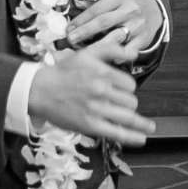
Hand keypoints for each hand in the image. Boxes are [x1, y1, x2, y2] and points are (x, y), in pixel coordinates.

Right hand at [28, 48, 152, 144]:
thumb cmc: (63, 72)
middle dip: (129, 103)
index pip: (130, 84)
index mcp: (103, 73)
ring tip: (148, 127)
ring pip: (128, 117)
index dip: (128, 88)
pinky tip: (142, 138)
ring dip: (139, 122)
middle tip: (122, 105)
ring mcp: (96, 109)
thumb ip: (112, 50)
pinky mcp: (90, 125)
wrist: (39, 90)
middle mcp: (101, 91)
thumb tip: (134, 54)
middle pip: (131, 101)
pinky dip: (132, 137)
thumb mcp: (87, 53)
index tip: (122, 91)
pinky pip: (117, 133)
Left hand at [68, 0, 159, 61]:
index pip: (97, 8)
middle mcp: (130, 9)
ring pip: (116, 36)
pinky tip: (108, 58)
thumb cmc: (130, 1)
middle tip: (70, 39)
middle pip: (104, 22)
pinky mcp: (143, 38)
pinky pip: (130, 49)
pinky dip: (119, 55)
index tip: (68, 28)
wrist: (154, 10)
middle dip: (85, 31)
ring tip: (84, 51)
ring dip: (98, 44)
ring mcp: (137, 25)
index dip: (81, 19)